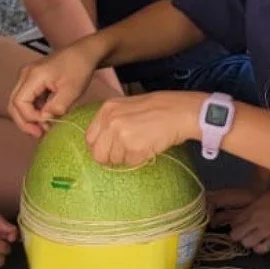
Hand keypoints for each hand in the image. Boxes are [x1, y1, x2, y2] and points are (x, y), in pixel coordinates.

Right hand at [8, 45, 99, 136]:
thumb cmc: (79, 68)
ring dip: (29, 118)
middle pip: (13, 104)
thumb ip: (56, 107)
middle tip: (39, 134)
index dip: (30, 118)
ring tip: (44, 128)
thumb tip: (44, 120)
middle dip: (24, 122)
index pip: (20, 103)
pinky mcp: (33, 80)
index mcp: (33, 76)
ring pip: (19, 103)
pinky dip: (34, 110)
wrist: (84, 53)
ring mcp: (27, 77)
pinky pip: (27, 99)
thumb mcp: (71, 91)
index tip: (46, 124)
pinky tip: (46, 118)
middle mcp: (25, 75)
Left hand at [84, 91, 201, 165]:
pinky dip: (140, 159)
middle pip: (98, 154)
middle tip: (125, 153)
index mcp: (106, 110)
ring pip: (115, 160)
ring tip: (142, 144)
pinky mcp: (134, 148)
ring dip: (127, 157)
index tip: (108, 150)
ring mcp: (121, 135)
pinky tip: (149, 147)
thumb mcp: (127, 106)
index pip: (89, 138)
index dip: (99, 147)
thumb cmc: (158, 108)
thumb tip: (103, 141)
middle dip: (110, 157)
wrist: (180, 111)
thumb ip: (112, 120)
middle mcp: (110, 122)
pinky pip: (131, 162)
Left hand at [214, 181, 269, 254]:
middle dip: (239, 237)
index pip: (233, 224)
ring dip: (250, 243)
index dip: (236, 228)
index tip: (240, 228)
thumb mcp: (261, 199)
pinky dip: (260, 248)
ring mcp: (266, 229)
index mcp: (251, 210)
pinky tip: (263, 244)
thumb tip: (238, 219)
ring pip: (246, 243)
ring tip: (255, 240)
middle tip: (245, 236)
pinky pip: (263, 248)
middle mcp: (255, 220)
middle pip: (235, 235)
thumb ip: (249, 209)